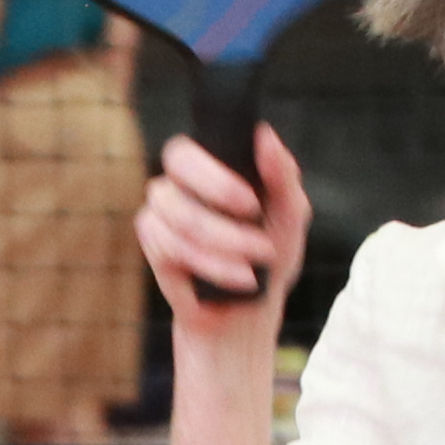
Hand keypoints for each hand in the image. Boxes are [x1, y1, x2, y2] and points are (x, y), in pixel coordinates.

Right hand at [136, 124, 309, 323]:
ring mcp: (162, 211)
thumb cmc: (271, 256)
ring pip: (180, 213)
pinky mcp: (154, 245)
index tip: (252, 202)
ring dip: (226, 242)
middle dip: (217, 191)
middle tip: (254, 220)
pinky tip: (238, 277)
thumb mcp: (290, 215)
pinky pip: (172, 247)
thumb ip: (282, 174)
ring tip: (255, 263)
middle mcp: (181, 181)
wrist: (251, 310)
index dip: (217, 170)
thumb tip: (264, 135)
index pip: (194, 143)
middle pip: (177, 159)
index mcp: (213, 165)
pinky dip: (213, 265)